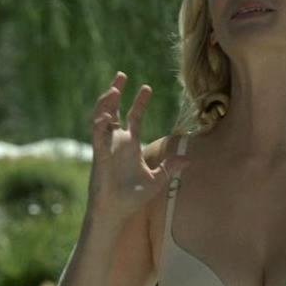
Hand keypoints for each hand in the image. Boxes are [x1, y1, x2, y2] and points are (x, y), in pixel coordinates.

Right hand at [87, 71, 188, 221]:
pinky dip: (100, 124)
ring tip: (113, 89)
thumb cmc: (133, 197)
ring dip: (106, 103)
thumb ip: (170, 168)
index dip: (139, 101)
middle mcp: (117, 142)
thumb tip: (188, 160)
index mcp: (130, 145)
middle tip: (121, 75)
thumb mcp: (156, 180)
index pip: (134, 117)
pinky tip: (106, 115)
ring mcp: (106, 147)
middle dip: (116, 92)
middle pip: (114, 110)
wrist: (117, 210)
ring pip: (102, 117)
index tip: (146, 87)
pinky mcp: (99, 155)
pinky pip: (97, 135)